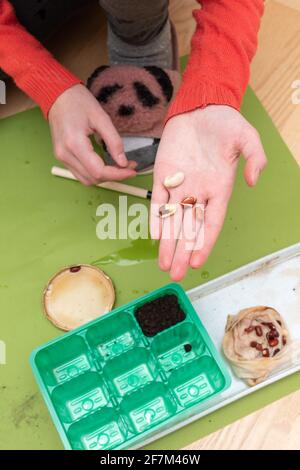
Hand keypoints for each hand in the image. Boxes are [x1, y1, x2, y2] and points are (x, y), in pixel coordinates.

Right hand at [48, 84, 135, 184]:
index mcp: (74, 144)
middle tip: (129, 166)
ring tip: (119, 167)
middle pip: (93, 178)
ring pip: (86, 180)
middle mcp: (65, 155)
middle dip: (114, 176)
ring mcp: (61, 158)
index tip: (133, 170)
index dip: (118, 174)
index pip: (99, 171)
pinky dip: (95, 174)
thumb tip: (123, 162)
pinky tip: (106, 165)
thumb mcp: (101, 118)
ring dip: (104, 177)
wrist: (57, 95)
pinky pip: (80, 174)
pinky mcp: (62, 157)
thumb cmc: (78, 102)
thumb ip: (114, 141)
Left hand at [151, 105, 266, 280]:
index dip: (203, 244)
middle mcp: (198, 192)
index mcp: (219, 188)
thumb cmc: (226, 123)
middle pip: (189, 228)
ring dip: (167, 242)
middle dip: (181, 252)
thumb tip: (253, 180)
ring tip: (163, 265)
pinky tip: (154, 235)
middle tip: (175, 274)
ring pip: (171, 219)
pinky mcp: (162, 174)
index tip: (195, 263)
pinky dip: (155, 217)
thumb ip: (254, 158)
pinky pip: (157, 200)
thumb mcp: (246, 138)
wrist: (201, 107)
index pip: (210, 223)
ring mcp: (179, 184)